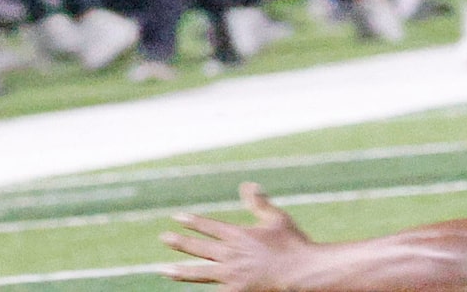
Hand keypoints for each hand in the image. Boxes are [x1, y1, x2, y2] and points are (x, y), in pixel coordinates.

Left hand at [162, 183, 319, 287]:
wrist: (302, 273)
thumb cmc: (293, 245)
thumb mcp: (276, 219)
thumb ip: (258, 203)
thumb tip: (247, 185)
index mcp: (239, 234)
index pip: (210, 226)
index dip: (193, 222)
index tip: (178, 218)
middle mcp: (231, 254)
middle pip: (199, 248)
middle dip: (180, 243)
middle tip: (164, 238)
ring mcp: (232, 274)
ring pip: (200, 272)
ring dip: (181, 271)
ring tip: (164, 270)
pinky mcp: (236, 291)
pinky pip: (214, 290)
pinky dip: (201, 289)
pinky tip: (191, 291)